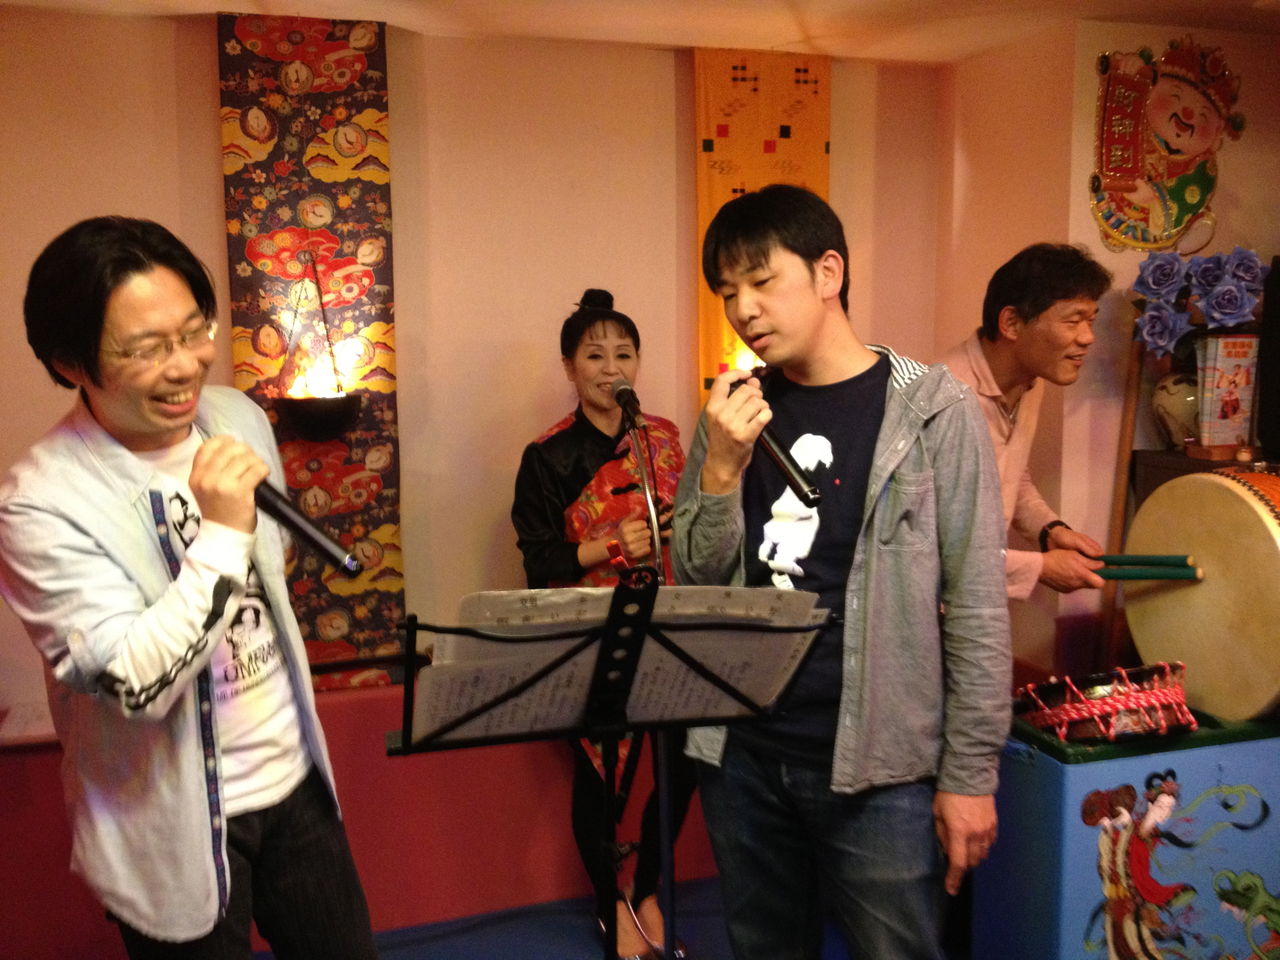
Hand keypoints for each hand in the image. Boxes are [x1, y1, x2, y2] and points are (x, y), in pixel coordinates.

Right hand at [188, 435, 269, 533]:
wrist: (223, 535)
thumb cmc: (218, 510)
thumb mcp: (204, 488)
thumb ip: (211, 468)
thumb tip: (232, 445)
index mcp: (196, 475)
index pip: (208, 446)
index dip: (224, 441)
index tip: (234, 445)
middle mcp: (207, 478)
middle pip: (230, 449)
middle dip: (245, 451)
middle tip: (250, 461)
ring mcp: (223, 485)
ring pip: (246, 458)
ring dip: (256, 461)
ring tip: (256, 470)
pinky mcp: (240, 492)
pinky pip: (257, 469)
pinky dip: (263, 470)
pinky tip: (263, 476)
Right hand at [616, 507, 652, 560]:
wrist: (613, 547)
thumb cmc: (620, 533)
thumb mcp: (624, 523)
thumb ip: (633, 515)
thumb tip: (639, 507)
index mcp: (626, 529)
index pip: (644, 524)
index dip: (643, 524)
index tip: (640, 526)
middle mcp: (628, 538)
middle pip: (648, 532)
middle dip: (646, 532)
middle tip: (641, 533)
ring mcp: (632, 548)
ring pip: (649, 541)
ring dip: (646, 540)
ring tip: (640, 540)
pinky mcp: (635, 555)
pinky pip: (648, 549)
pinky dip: (646, 547)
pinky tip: (640, 545)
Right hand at [700, 369, 770, 494]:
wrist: (721, 464)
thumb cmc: (722, 438)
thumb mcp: (720, 416)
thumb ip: (734, 397)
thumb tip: (753, 379)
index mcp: (712, 407)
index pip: (722, 380)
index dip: (736, 372)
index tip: (747, 374)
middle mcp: (721, 414)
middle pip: (746, 390)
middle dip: (756, 393)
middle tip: (756, 402)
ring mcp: (733, 425)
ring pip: (757, 402)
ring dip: (763, 405)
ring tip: (759, 412)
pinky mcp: (745, 436)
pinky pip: (764, 416)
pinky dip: (767, 415)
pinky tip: (764, 418)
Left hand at [933, 791, 996, 895]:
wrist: (971, 776)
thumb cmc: (949, 793)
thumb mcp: (938, 812)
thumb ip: (942, 833)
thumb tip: (948, 849)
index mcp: (959, 832)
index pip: (958, 863)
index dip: (954, 879)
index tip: (951, 890)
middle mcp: (976, 835)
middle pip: (972, 862)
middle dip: (963, 866)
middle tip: (955, 862)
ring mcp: (987, 830)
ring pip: (983, 855)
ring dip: (973, 857)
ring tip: (965, 851)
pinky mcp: (994, 825)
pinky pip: (990, 844)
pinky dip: (983, 848)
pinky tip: (976, 842)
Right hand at [1039, 527, 1105, 591]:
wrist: (1038, 568)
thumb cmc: (1056, 558)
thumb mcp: (1074, 555)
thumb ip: (1089, 562)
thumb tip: (1101, 565)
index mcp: (1082, 575)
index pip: (1100, 583)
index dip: (1102, 578)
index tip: (1100, 572)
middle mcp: (1078, 585)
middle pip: (1091, 584)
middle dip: (1091, 577)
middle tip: (1084, 568)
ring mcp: (1071, 589)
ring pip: (1082, 585)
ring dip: (1081, 579)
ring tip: (1071, 569)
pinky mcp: (1064, 591)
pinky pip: (1073, 587)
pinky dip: (1072, 581)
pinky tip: (1064, 574)